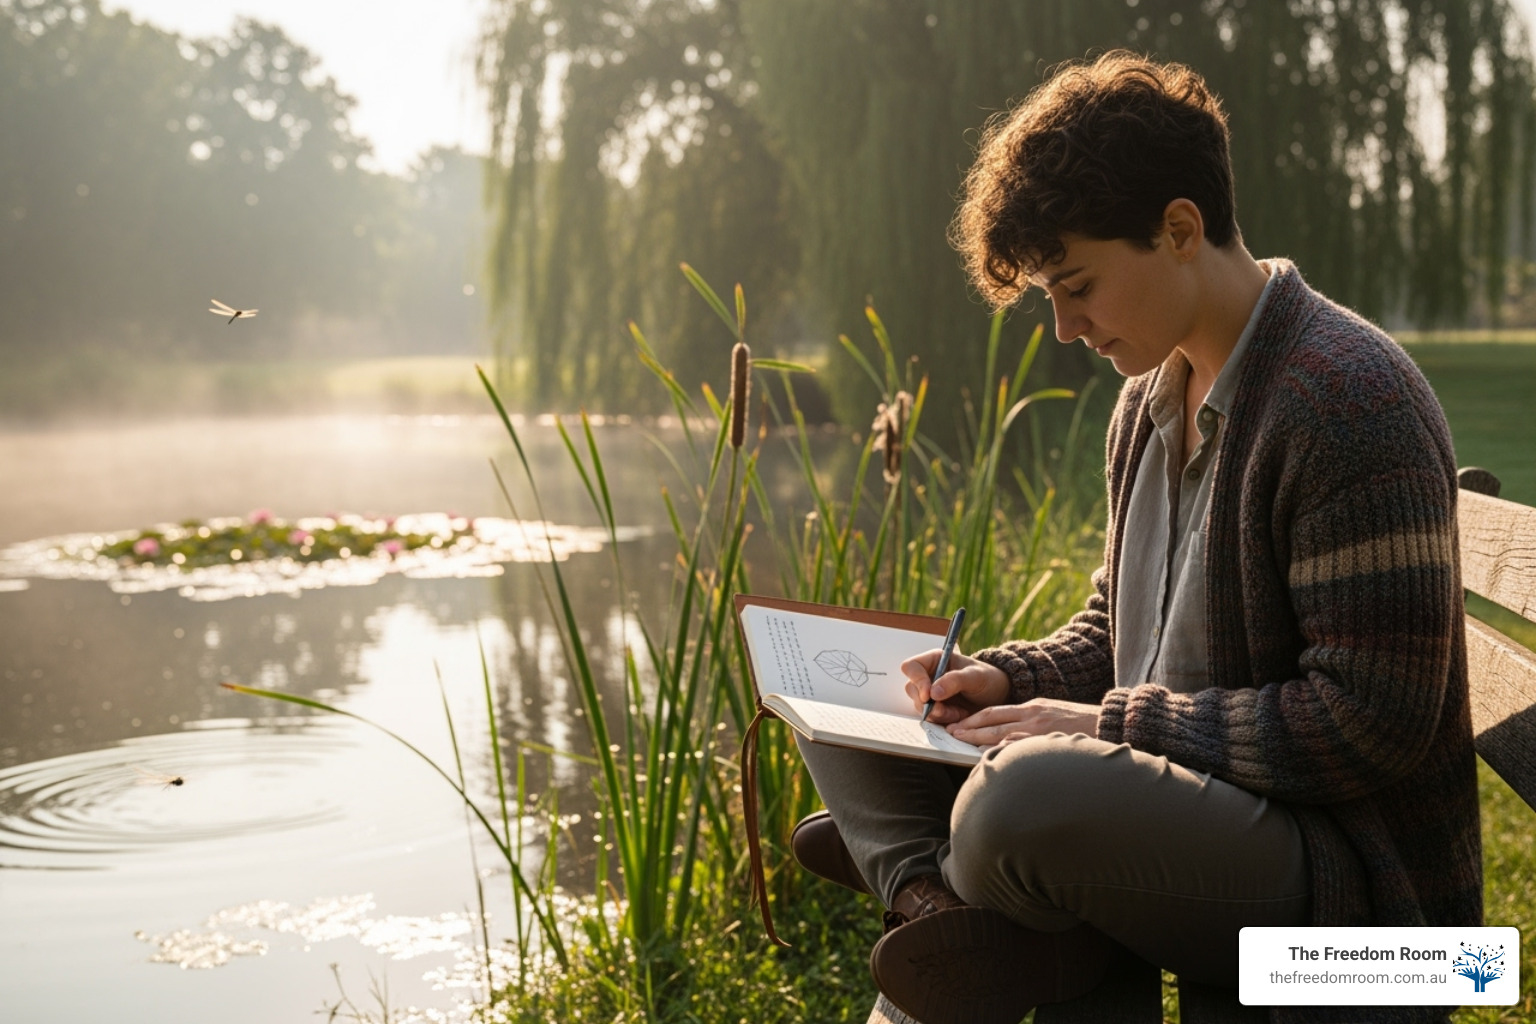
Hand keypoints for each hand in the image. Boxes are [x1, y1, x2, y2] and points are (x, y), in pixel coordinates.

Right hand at [901, 649, 1010, 724]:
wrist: (998, 696)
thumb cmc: (988, 679)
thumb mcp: (975, 676)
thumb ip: (954, 680)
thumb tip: (933, 692)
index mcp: (935, 660)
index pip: (912, 667)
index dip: (916, 681)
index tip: (929, 696)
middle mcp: (929, 676)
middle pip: (912, 690)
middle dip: (928, 704)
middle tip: (945, 710)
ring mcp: (931, 694)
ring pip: (920, 706)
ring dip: (938, 714)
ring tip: (959, 713)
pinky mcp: (936, 709)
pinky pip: (931, 718)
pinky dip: (943, 721)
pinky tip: (959, 716)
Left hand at [946, 697, 1100, 746]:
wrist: (1112, 723)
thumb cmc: (1083, 725)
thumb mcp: (1053, 715)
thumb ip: (1032, 723)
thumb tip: (1010, 738)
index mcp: (1033, 707)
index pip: (995, 711)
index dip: (974, 718)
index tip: (959, 725)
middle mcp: (1033, 714)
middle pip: (992, 719)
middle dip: (969, 726)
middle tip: (950, 732)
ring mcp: (1040, 729)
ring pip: (1001, 733)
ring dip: (978, 738)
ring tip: (960, 742)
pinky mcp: (1049, 741)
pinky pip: (1019, 747)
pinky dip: (1002, 751)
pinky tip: (988, 756)